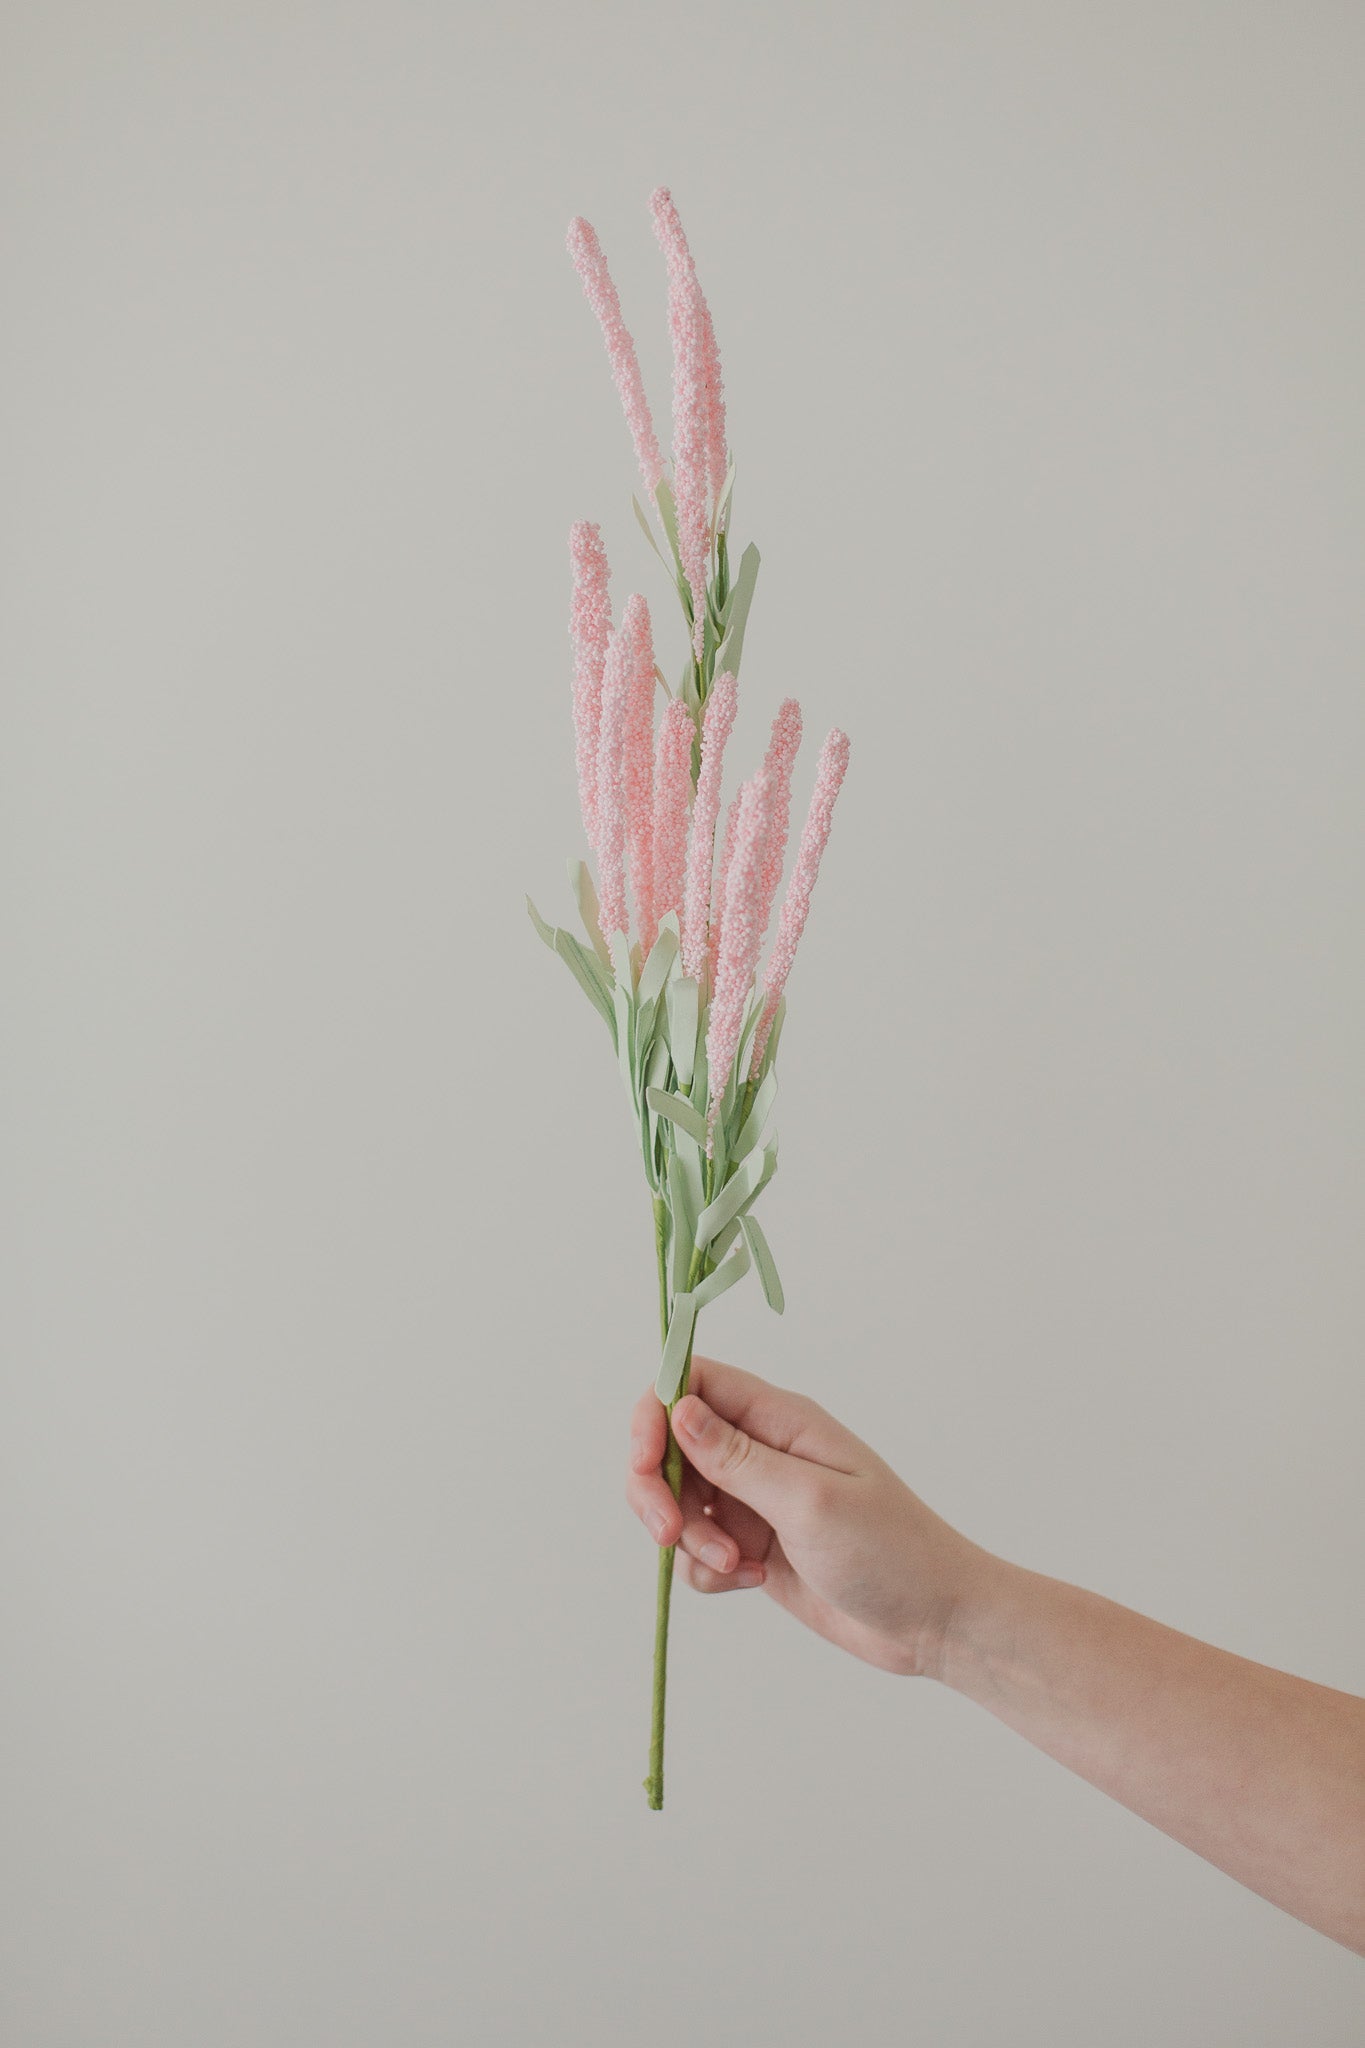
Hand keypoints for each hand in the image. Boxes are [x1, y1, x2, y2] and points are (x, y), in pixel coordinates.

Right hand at [626, 1354, 986, 1677]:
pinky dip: (708, 1569)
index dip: (656, 1414)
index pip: (694, 1383)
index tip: (645, 1464)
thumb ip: (738, 1459)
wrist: (934, 1622)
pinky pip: (699, 1549)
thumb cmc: (891, 1551)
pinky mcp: (754, 1547)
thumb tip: (679, 1409)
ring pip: (680, 1502)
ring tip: (738, 1565)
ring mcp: (756, 1500)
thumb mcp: (810, 1501)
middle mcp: (762, 1451)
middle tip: (667, 1532)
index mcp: (780, 1419)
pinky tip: (751, 1582)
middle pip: (671, 1445)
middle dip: (656, 1489)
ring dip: (690, 1538)